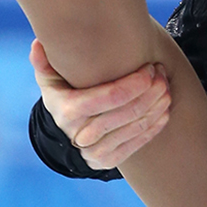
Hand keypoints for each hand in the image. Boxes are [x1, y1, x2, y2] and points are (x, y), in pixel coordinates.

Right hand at [31, 40, 169, 170]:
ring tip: (167, 87)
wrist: (66, 129)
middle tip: (162, 74)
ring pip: (136, 127)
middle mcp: (80, 135)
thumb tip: (38, 43)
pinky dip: (155, 125)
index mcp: (68, 110)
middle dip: (151, 91)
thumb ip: (44, 61)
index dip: (135, 82)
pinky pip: (137, 143)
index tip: (149, 68)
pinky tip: (165, 109)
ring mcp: (94, 152)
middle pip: (127, 112)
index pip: (111, 96)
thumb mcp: (50, 78)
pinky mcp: (106, 162)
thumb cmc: (62, 93)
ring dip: (157, 106)